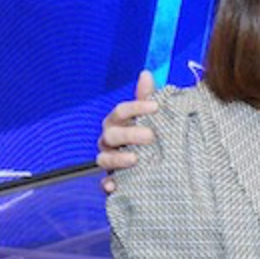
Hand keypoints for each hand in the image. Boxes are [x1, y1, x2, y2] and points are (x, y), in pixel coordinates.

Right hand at [97, 69, 160, 192]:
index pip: (121, 111)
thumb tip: (145, 73)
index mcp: (118, 123)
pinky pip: (103, 184)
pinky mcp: (112, 182)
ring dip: (117, 158)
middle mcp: (109, 142)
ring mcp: (109, 162)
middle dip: (129, 134)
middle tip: (151, 137)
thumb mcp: (151, 119)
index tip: (156, 107)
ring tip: (135, 159)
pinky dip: (106, 185)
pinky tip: (114, 186)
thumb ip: (147, 98)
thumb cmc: (149, 138)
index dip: (136, 107)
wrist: (155, 169)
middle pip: (111, 135)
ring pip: (103, 159)